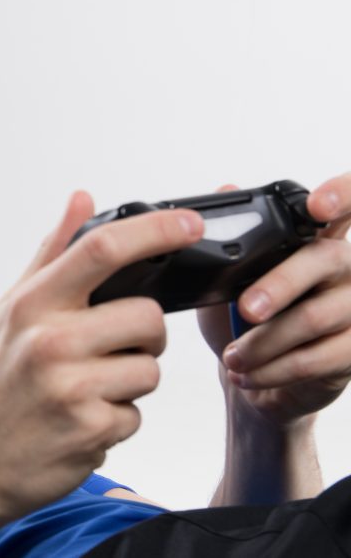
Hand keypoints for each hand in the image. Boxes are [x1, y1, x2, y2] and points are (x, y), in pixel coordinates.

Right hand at [0, 190, 203, 519]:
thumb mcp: (11, 312)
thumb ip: (51, 254)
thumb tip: (83, 198)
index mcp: (31, 304)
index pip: (101, 249)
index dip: (155, 229)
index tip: (189, 223)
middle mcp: (48, 340)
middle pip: (147, 315)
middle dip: (145, 334)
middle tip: (113, 348)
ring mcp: (70, 387)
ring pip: (151, 368)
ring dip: (132, 379)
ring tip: (90, 388)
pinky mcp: (90, 430)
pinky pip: (138, 412)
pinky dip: (119, 417)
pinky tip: (84, 419)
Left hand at [197, 172, 350, 427]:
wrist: (253, 377)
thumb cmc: (241, 320)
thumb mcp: (226, 279)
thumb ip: (230, 238)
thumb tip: (227, 188)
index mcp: (315, 240)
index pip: (343, 207)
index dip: (340, 196)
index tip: (316, 206)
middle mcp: (343, 266)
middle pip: (323, 260)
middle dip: (279, 285)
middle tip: (245, 309)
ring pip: (313, 317)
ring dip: (263, 342)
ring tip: (231, 356)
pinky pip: (315, 359)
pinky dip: (273, 369)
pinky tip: (247, 374)